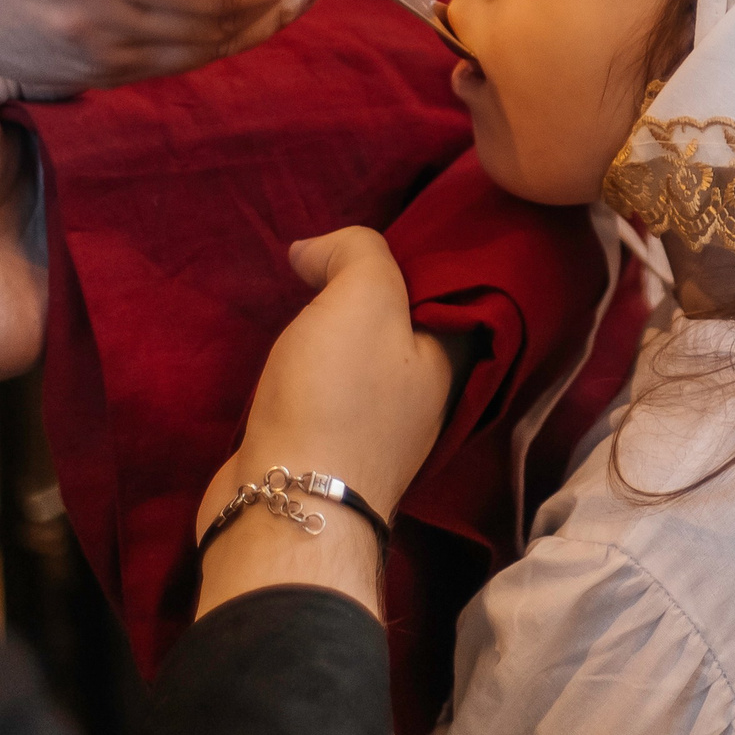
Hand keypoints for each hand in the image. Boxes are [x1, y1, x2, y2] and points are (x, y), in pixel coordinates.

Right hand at [194, 227, 452, 619]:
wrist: (285, 503)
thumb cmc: (337, 397)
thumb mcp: (361, 300)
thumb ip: (355, 254)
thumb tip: (314, 250)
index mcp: (444, 363)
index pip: (449, 299)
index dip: (419, 261)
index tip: (384, 231)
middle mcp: (420, 400)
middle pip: (401, 330)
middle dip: (371, 296)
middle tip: (333, 257)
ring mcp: (374, 433)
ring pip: (361, 364)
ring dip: (335, 334)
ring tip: (304, 294)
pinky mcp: (327, 454)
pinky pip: (326, 394)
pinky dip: (310, 370)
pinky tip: (288, 354)